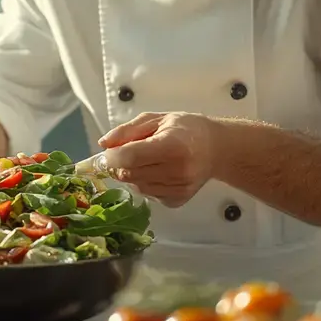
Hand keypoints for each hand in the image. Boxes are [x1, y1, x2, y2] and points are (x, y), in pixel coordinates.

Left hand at [99, 112, 217, 207]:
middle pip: (129, 174)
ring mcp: (178, 189)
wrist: (216, 149)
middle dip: (120, 164)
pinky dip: (144, 183)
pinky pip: (147, 194)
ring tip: (148, 160)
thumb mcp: (156, 119)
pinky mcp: (177, 201)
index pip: (130, 157)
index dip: (113, 156)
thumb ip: (127, 131)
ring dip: (132, 174)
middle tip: (128, 152)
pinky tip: (157, 171)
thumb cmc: (185, 128)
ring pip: (136, 186)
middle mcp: (177, 171)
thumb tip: (103, 144)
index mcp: (172, 145)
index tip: (110, 151)